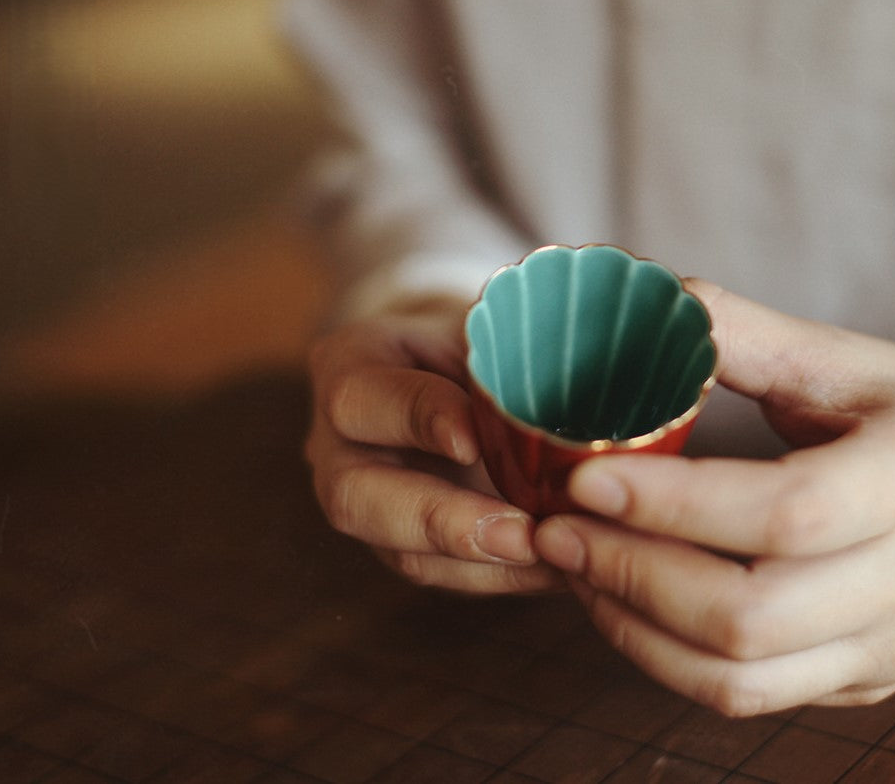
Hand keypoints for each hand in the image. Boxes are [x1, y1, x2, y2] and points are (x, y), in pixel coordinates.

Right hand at [306, 296, 563, 592]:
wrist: (463, 370)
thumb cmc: (476, 334)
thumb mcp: (480, 318)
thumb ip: (501, 334)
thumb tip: (547, 336)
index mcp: (348, 366)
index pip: (363, 397)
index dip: (418, 420)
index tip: (473, 441)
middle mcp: (337, 443)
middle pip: (355, 496)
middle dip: (439, 520)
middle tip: (518, 532)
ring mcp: (365, 503)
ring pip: (399, 551)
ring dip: (479, 563)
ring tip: (550, 557)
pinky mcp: (403, 544)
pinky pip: (442, 575)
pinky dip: (501, 576)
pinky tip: (557, 567)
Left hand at [535, 280, 894, 714]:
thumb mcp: (850, 358)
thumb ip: (745, 332)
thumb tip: (636, 303)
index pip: (788, 514)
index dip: (675, 505)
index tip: (585, 478)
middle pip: (752, 618)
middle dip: (631, 575)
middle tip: (554, 528)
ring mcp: (890, 648)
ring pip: (739, 679)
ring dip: (632, 626)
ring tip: (572, 565)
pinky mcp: (863, 683)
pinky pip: (747, 696)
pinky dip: (664, 657)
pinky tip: (622, 599)